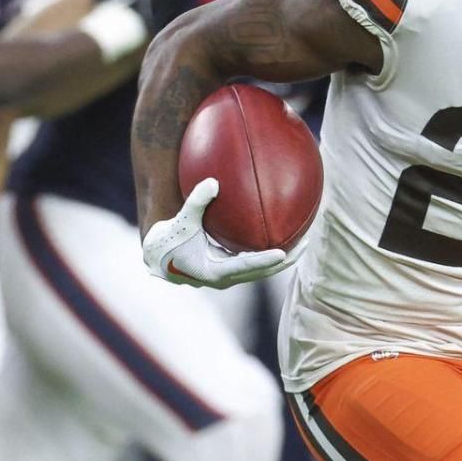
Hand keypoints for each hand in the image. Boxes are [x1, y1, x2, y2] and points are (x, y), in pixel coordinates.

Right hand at [142, 177, 295, 288]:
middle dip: (286, 259)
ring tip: (303, 241)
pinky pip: (254, 263)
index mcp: (214, 272)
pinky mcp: (228, 271)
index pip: (247, 267)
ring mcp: (228, 277)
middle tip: (306, 242)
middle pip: (263, 272)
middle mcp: (225, 278)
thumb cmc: (167, 240)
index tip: (284, 252)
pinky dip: (268, 253)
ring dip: (282, 258)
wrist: (155, 259)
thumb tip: (214, 181)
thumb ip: (196, 202)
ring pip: (261, 270)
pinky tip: (282, 236)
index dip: (266, 261)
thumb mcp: (180, 221)